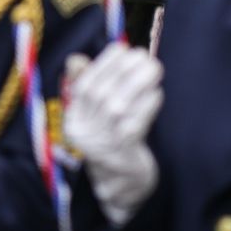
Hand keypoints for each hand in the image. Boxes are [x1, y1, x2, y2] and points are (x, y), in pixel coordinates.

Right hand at [62, 43, 163, 224]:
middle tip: (144, 55)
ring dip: (138, 84)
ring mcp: (102, 146)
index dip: (102, 65)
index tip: (121, 47)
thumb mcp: (94, 115)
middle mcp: (83, 133)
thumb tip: (76, 59)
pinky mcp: (122, 156)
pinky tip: (157, 95)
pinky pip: (134, 127)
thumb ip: (85, 86)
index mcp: (73, 121)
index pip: (83, 87)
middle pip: (100, 96)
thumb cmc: (111, 139)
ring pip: (117, 109)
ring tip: (154, 68)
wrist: (122, 182)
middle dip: (123, 70)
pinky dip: (146, 108)